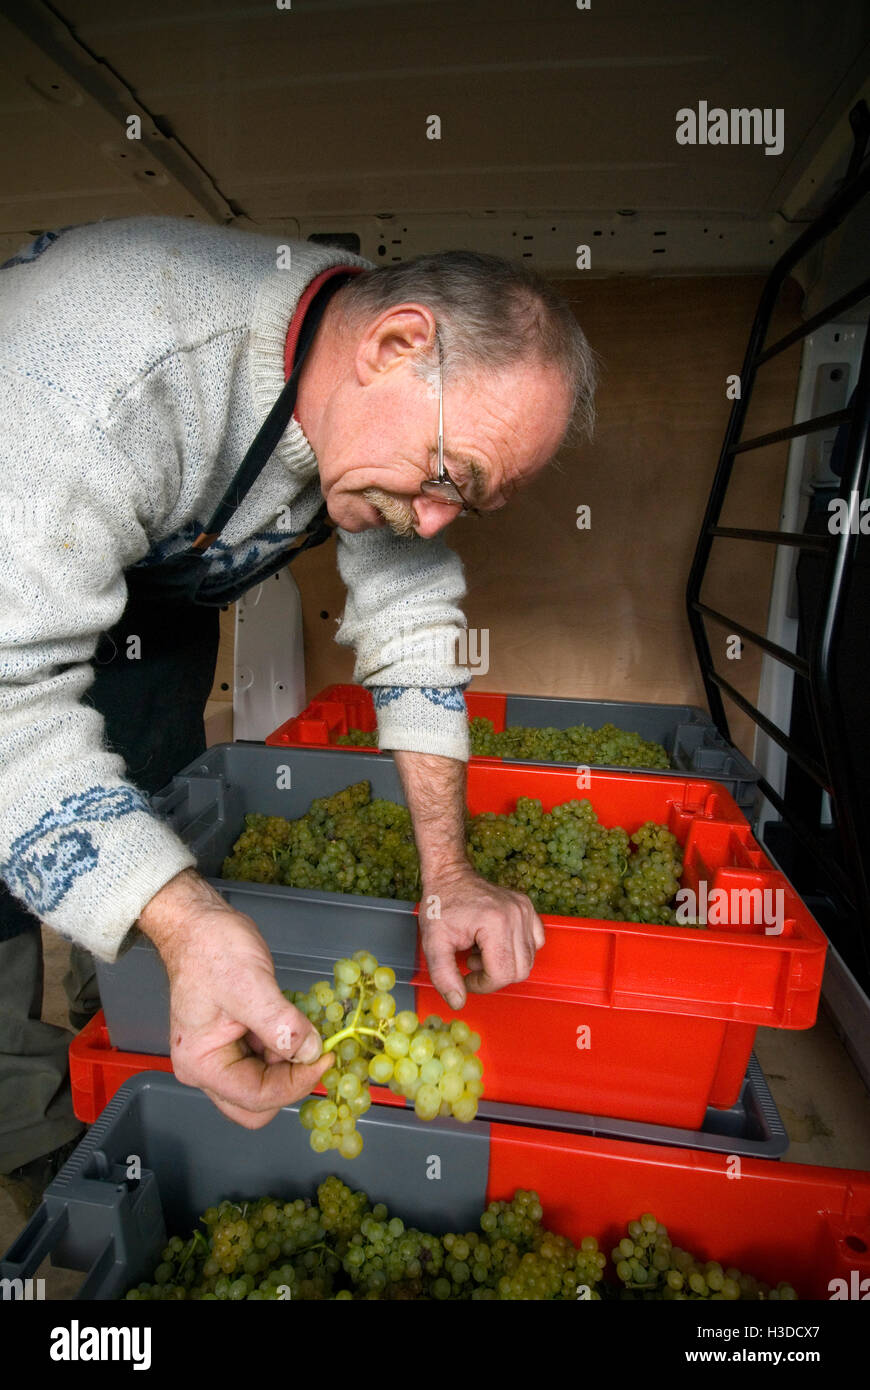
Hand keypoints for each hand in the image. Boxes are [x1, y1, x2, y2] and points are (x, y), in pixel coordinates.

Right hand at [138, 870, 332, 1128]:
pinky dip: (287, 1048)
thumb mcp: (249, 986)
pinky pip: (268, 1061)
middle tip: (316, 1052)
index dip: (296, 1082)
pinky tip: (296, 1021)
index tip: (325, 1057)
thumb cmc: (212, 951)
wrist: (198, 924)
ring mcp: (222, 1057)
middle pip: (257, 1104)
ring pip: (266, 1083)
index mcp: (202, 1064)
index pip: (257, 1098)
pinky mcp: (237, 1042)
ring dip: (291, 1063)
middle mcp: (207, 1069)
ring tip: (305, 1027)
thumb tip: (311, 1052)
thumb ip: (280, 1025)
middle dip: (290, 1082)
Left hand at [419, 867, 545, 1010]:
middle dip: (494, 976)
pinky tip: (495, 943)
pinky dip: (517, 951)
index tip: (465, 976)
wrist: (450, 875)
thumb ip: (443, 976)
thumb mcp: (433, 943)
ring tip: (480, 950)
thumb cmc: (441, 905)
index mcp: (495, 923)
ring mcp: (525, 910)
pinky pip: (535, 942)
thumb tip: (458, 1002)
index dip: (482, 985)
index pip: (502, 974)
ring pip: (528, 959)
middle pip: (520, 970)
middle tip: (471, 962)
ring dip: (504, 963)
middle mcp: (516, 915)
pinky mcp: (529, 908)